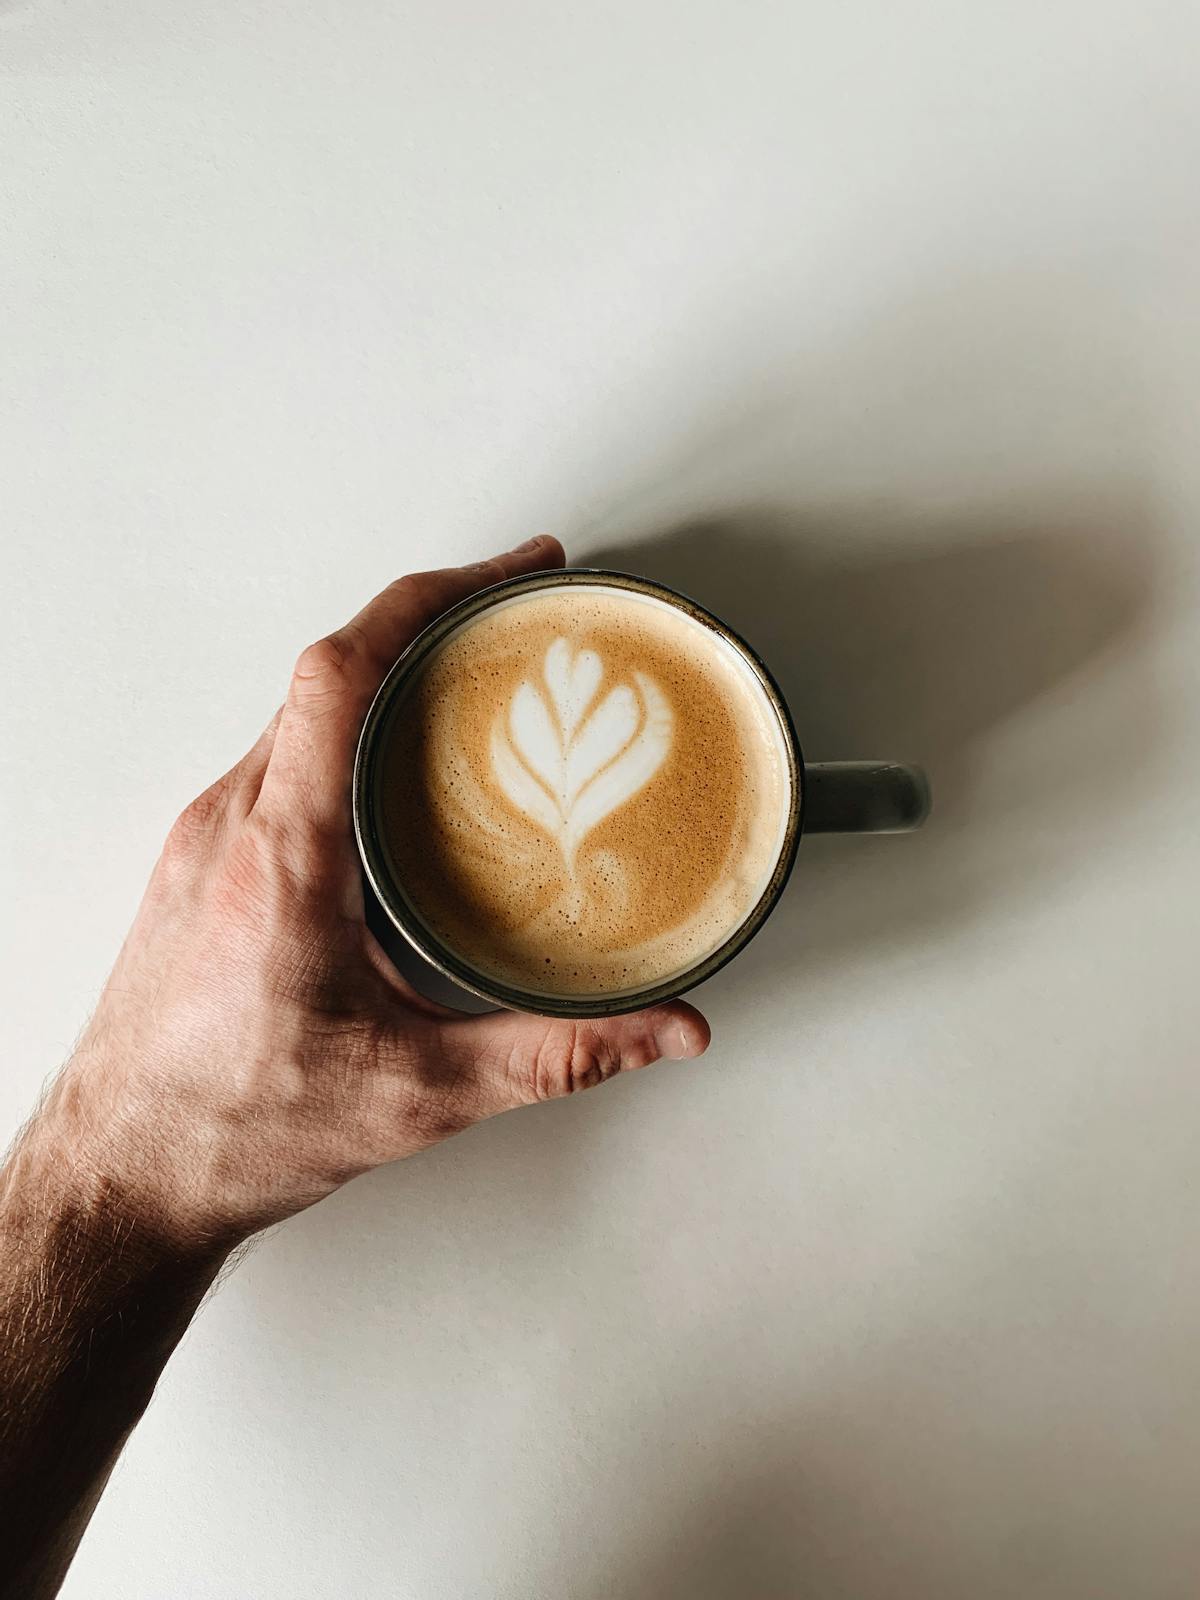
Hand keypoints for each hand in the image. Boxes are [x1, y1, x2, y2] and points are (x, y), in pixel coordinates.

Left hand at [58, 537, 708, 1246]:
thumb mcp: (418, 1093)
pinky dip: (350, 732)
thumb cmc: (230, 1129)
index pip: (343, 673)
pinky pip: (281, 757)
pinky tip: (400, 775)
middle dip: (431, 622)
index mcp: (286, 856)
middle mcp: (234, 824)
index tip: (508, 576)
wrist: (119, 1173)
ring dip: (387, 678)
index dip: (430, 599)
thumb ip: (557, 1054)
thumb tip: (662, 1031)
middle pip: (329, 671)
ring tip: (473, 681)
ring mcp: (208, 838)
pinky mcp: (204, 862)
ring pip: (300, 713)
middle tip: (516, 610)